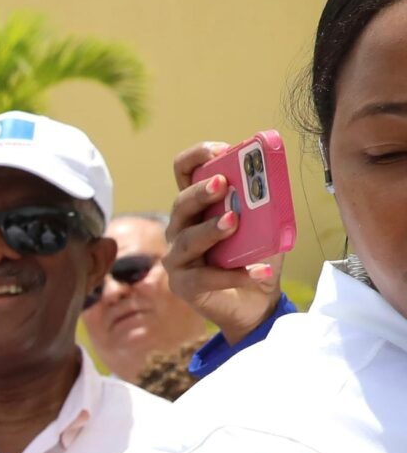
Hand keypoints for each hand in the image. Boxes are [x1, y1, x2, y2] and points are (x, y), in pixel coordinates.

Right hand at [165, 141, 286, 341]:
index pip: (184, 172)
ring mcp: (178, 258)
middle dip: (200, 192)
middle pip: (180, 204)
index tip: (220, 151)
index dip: (197, 157)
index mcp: (197, 206)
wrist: (255, 300)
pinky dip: (235, 274)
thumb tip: (273, 180)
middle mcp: (180, 229)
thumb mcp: (263, 224)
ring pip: (188, 240)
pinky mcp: (185, 285)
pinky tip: (259, 271)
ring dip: (211, 229)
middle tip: (224, 184)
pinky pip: (206, 278)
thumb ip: (262, 204)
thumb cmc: (253, 256)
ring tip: (234, 222)